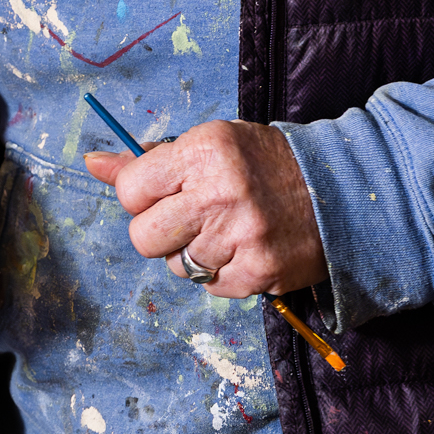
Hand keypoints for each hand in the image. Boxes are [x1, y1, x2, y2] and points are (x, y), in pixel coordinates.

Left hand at [83, 120, 324, 299]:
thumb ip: (149, 161)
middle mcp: (219, 192)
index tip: (163, 194)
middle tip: (189, 220)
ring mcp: (240, 236)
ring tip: (227, 231)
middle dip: (158, 234)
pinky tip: (246, 249)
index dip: (141, 197)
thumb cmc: (265, 164)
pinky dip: (223, 273)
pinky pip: (210, 286)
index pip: (130, 190)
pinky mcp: (258, 272)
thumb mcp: (210, 146)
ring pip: (177, 266)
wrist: (341, 189)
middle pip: (143, 238)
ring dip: (195, 254)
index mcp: (203, 151)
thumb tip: (93, 164)